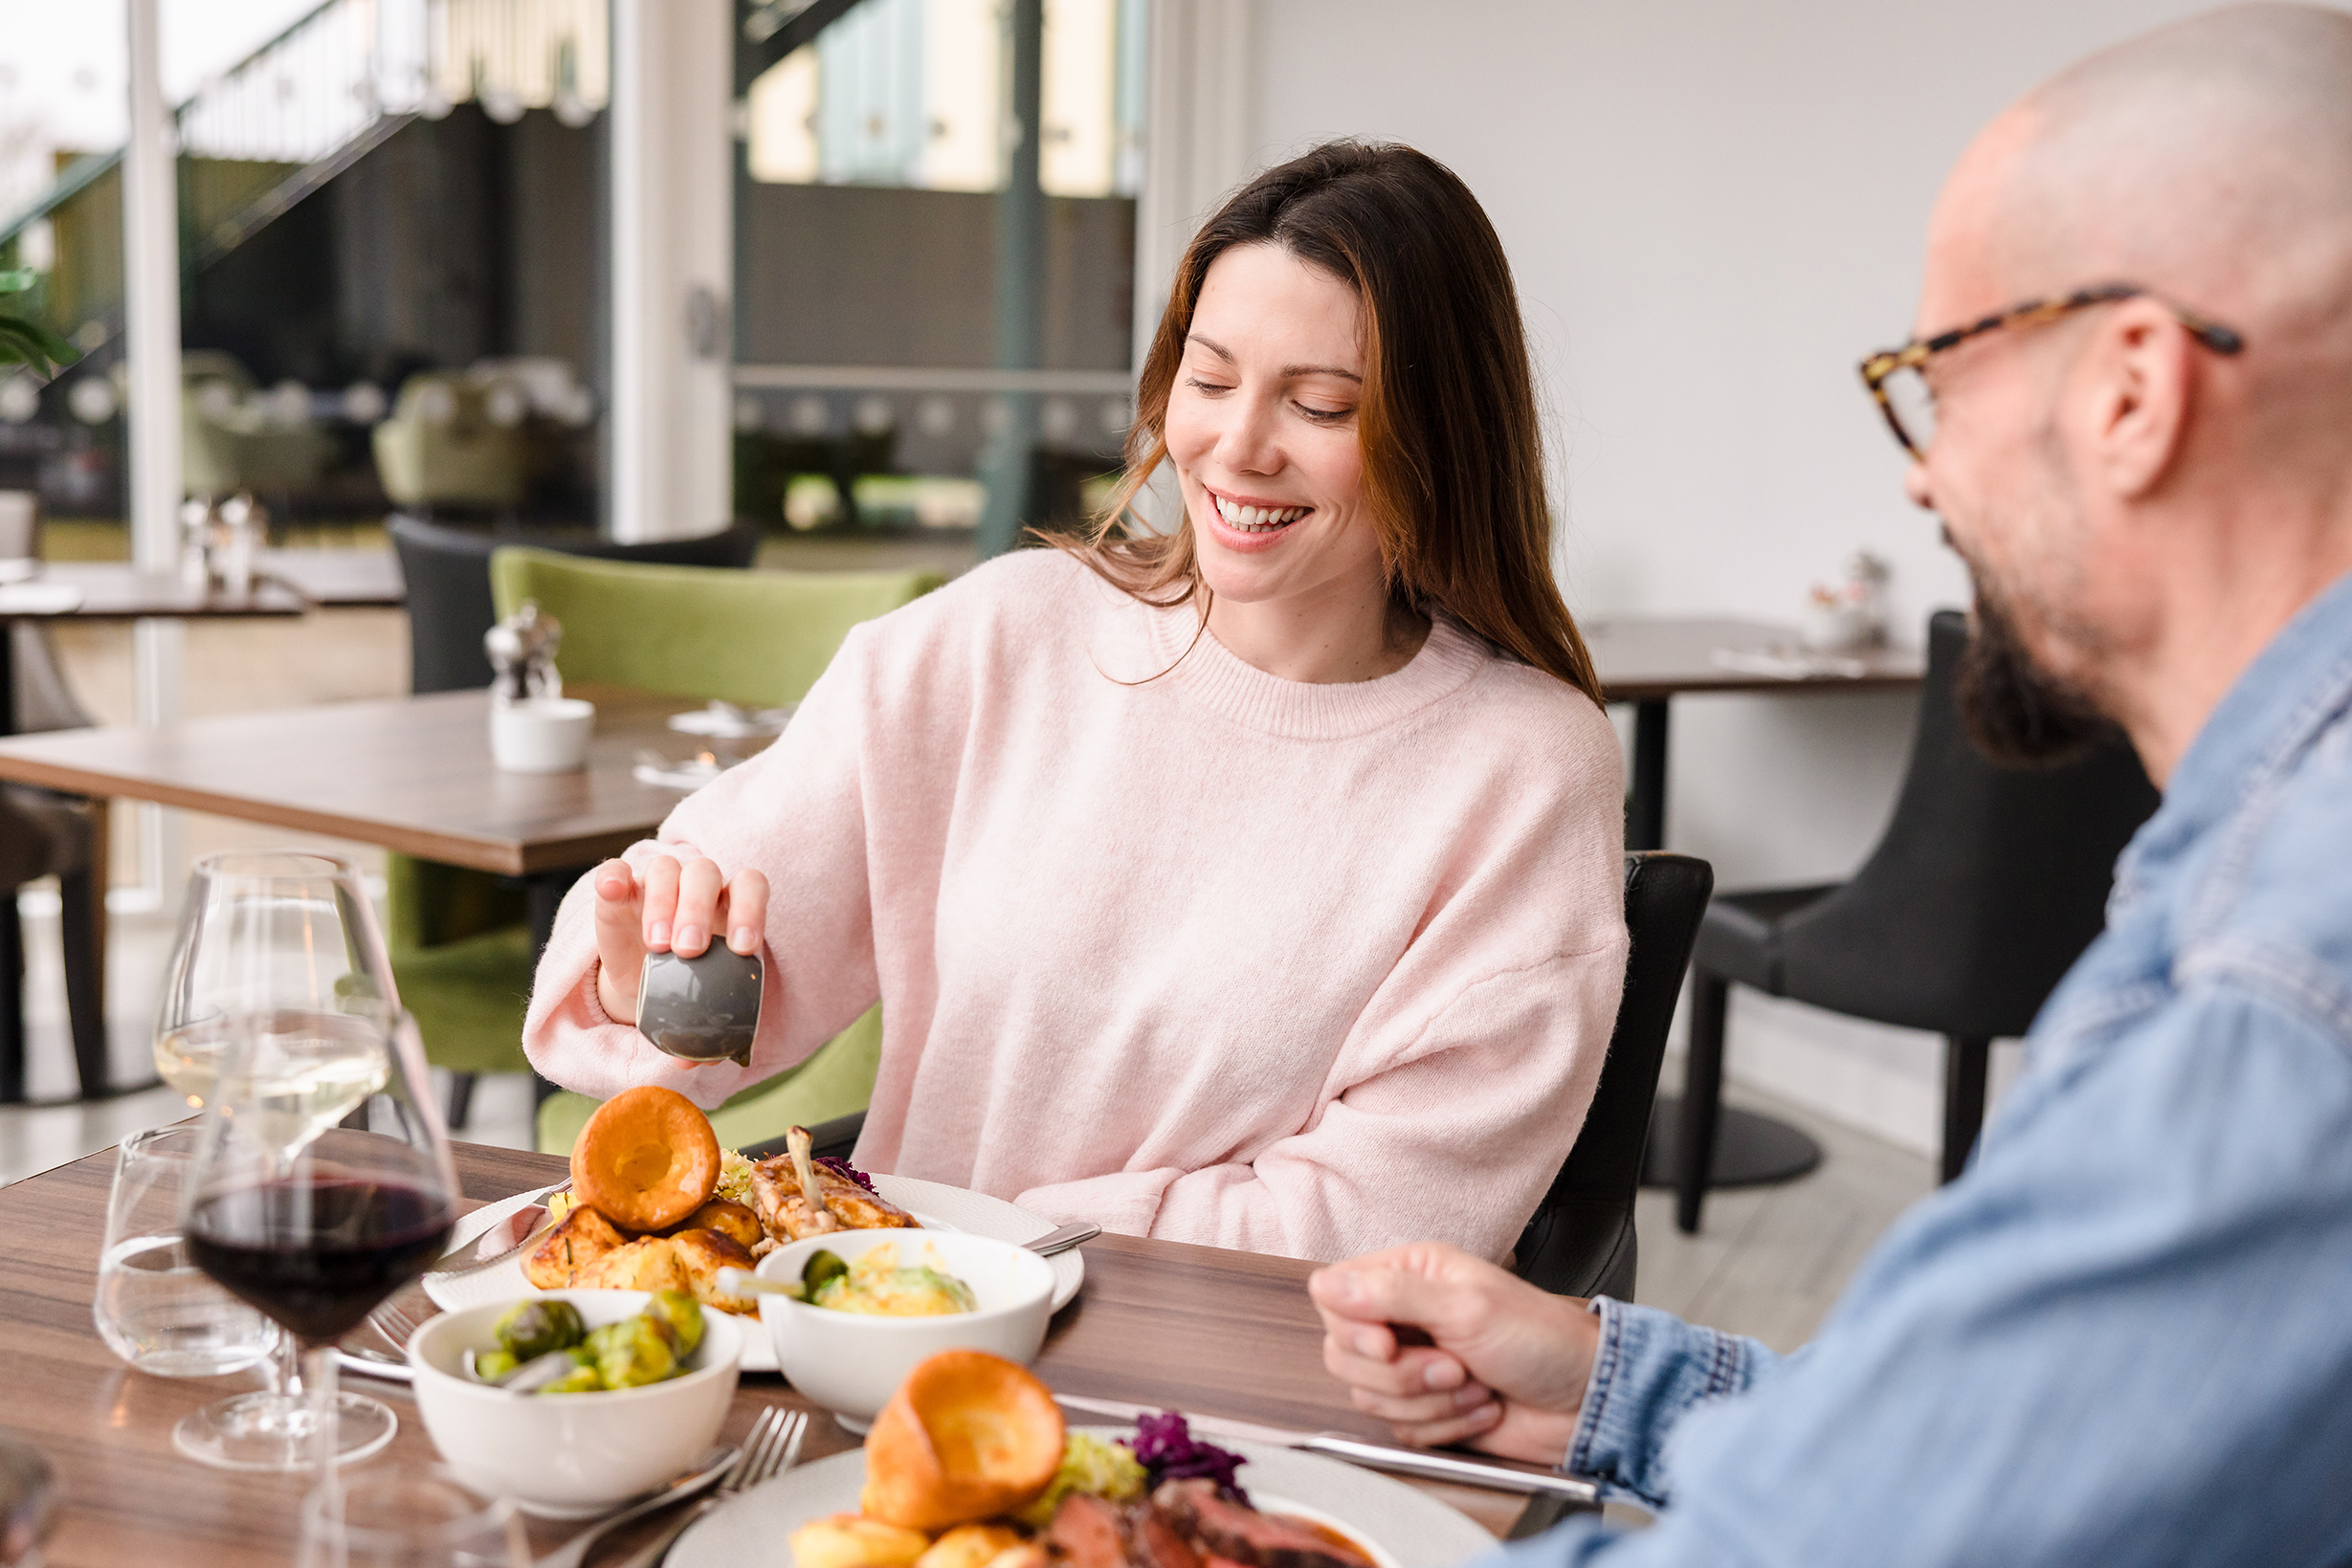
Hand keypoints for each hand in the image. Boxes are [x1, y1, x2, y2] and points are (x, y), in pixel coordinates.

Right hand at [590, 854, 768, 1024]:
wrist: (644, 981)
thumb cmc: (688, 987)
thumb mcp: (699, 1006)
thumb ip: (704, 1030)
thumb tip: (694, 1061)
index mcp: (730, 905)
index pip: (750, 888)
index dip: (751, 911)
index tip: (743, 949)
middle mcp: (697, 886)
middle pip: (705, 874)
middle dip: (699, 910)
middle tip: (690, 950)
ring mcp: (657, 883)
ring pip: (666, 870)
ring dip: (663, 903)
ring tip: (657, 946)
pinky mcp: (619, 891)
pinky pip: (615, 872)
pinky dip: (614, 879)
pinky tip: (614, 892)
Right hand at [1309, 1241, 1599, 1465]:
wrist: (1584, 1399)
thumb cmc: (1541, 1338)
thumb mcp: (1465, 1305)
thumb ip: (1391, 1294)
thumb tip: (1326, 1284)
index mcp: (1409, 1275)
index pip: (1334, 1297)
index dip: (1352, 1328)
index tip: (1389, 1343)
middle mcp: (1403, 1317)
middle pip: (1343, 1354)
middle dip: (1401, 1373)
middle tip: (1452, 1364)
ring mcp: (1413, 1366)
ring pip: (1370, 1397)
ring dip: (1430, 1401)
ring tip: (1474, 1383)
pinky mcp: (1426, 1410)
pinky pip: (1401, 1429)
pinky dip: (1445, 1424)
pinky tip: (1482, 1406)